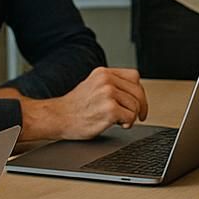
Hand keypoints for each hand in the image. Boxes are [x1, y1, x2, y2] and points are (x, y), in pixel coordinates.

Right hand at [23, 67, 147, 139]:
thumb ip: (111, 85)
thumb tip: (132, 93)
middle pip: (138, 91)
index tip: (139, 102)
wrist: (57, 117)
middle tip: (138, 116)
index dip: (139, 91)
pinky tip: (117, 124)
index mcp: (103, 73)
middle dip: (140, 106)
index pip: (134, 77)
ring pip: (135, 105)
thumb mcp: (92, 86)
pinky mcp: (109, 109)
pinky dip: (127, 123)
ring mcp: (108, 94)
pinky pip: (130, 117)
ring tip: (119, 121)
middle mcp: (106, 80)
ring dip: (130, 116)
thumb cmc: (74, 107)